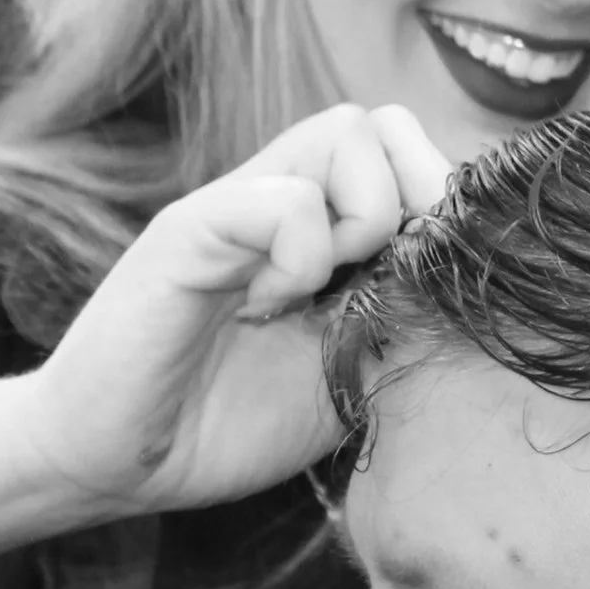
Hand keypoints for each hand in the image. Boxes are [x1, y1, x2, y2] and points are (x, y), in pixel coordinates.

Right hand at [13, 104, 450, 517]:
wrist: (115, 464)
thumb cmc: (223, 423)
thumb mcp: (346, 378)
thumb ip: (401, 325)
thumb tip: (474, 295)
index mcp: (320, 230)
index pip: (411, 158)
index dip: (441, 211)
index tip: (425, 290)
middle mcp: (279, 200)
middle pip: (386, 124)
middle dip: (414, 202)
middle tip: (380, 283)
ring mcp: (234, 206)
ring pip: (347, 133)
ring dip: (362, 221)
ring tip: (319, 295)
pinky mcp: (189, 230)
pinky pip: (282, 200)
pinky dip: (299, 259)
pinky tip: (267, 312)